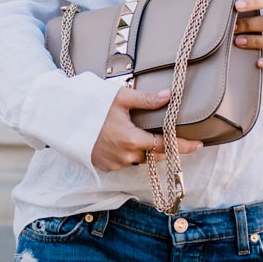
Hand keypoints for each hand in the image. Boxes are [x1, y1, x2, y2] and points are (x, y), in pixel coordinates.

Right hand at [90, 87, 204, 171]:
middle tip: (177, 139)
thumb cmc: (92, 106)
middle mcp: (125, 156)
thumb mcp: (120, 98)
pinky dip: (130, 154)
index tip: (198, 145)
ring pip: (139, 159)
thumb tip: (169, 96)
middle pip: (154, 155)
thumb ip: (146, 99)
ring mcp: (114, 163)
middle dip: (166, 148)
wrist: (64, 119)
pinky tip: (128, 142)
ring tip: (149, 137)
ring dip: (146, 151)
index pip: (165, 145)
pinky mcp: (104, 166)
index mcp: (132, 140)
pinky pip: (124, 162)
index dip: (183, 145)